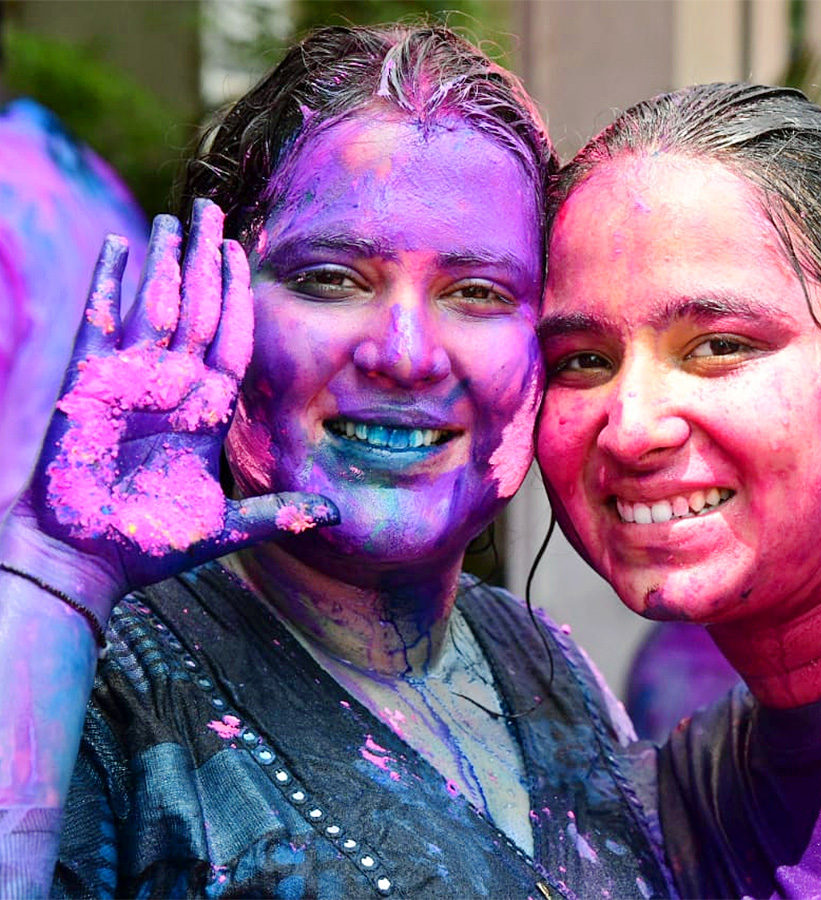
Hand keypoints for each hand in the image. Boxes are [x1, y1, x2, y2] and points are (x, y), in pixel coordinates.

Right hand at [14, 200, 337, 600]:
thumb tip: (336, 515)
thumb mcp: (228, 528)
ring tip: (178, 219)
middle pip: (195, 308)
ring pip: (154, 306)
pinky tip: (120, 247)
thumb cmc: (152, 544)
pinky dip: (108, 283)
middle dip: (205, 260)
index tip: (245, 253)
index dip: (237, 296)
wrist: (88, 559)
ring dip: (165, 261)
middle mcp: (171, 387)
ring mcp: (129, 381)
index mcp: (205, 411)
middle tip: (212, 210)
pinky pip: (99, 322)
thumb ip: (280, 513)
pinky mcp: (87, 384)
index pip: (229, 338)